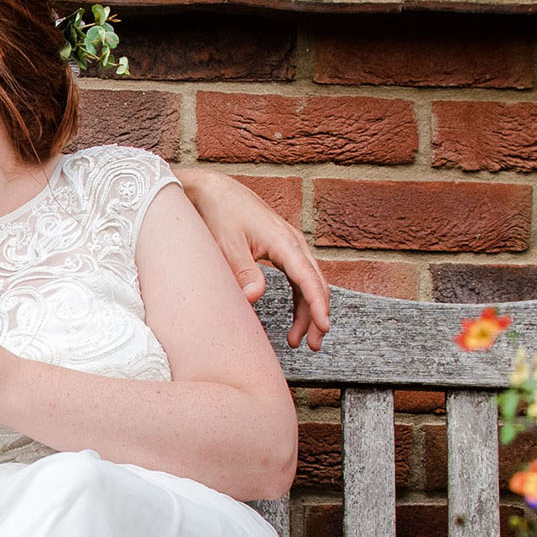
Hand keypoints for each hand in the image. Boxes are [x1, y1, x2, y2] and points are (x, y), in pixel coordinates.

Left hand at [176, 168, 330, 349]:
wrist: (213, 190)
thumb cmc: (220, 214)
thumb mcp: (227, 244)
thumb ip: (242, 270)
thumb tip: (254, 297)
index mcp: (283, 241)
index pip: (308, 278)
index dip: (318, 305)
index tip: (322, 327)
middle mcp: (293, 242)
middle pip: (315, 283)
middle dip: (317, 316)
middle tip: (312, 345)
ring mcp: (289, 245)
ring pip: (309, 282)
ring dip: (308, 311)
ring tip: (299, 340)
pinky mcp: (281, 248)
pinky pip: (299, 277)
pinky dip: (300, 299)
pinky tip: (295, 317)